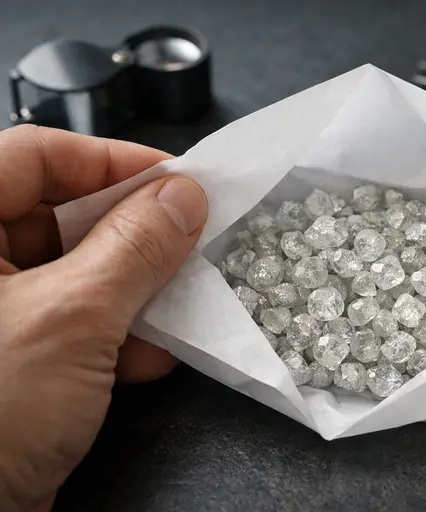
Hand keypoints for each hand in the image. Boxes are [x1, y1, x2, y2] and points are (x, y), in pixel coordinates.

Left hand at [0, 125, 206, 510]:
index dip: (113, 161)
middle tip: (191, 240)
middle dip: (134, 234)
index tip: (180, 181)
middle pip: (60, 215)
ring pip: (75, 272)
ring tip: (181, 302)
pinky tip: (151, 356)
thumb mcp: (74, 318)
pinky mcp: (11, 360)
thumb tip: (185, 196)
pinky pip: (71, 322)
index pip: (37, 156)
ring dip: (135, 289)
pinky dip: (116, 334)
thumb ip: (136, 248)